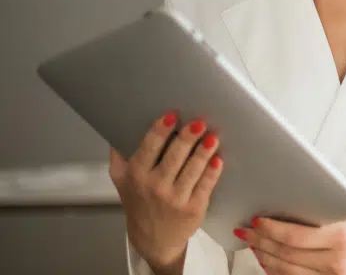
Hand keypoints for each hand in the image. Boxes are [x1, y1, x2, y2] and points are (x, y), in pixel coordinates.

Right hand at [108, 111, 223, 273]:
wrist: (152, 238)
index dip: (161, 130)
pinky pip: (205, 186)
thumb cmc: (139, 201)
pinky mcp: (193, 208)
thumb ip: (119, 154)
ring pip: (192, 170)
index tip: (172, 115)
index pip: (149, 147)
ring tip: (212, 137)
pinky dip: (212, 172)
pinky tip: (218, 159)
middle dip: (187, 138)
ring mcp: (175, 199)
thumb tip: (119, 124)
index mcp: (136, 174)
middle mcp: (154, 186)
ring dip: (204, 152)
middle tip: (199, 122)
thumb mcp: (121, 179)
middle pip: (174, 157)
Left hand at [237, 216, 345, 274]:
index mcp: (340, 238)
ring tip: (253, 244)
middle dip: (261, 241)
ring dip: (264, 257)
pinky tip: (268, 262)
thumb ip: (322, 219)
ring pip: (285, 271)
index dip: (271, 229)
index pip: (295, 236)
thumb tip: (288, 211)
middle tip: (246, 231)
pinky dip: (276, 272)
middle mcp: (334, 261)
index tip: (257, 221)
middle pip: (285, 254)